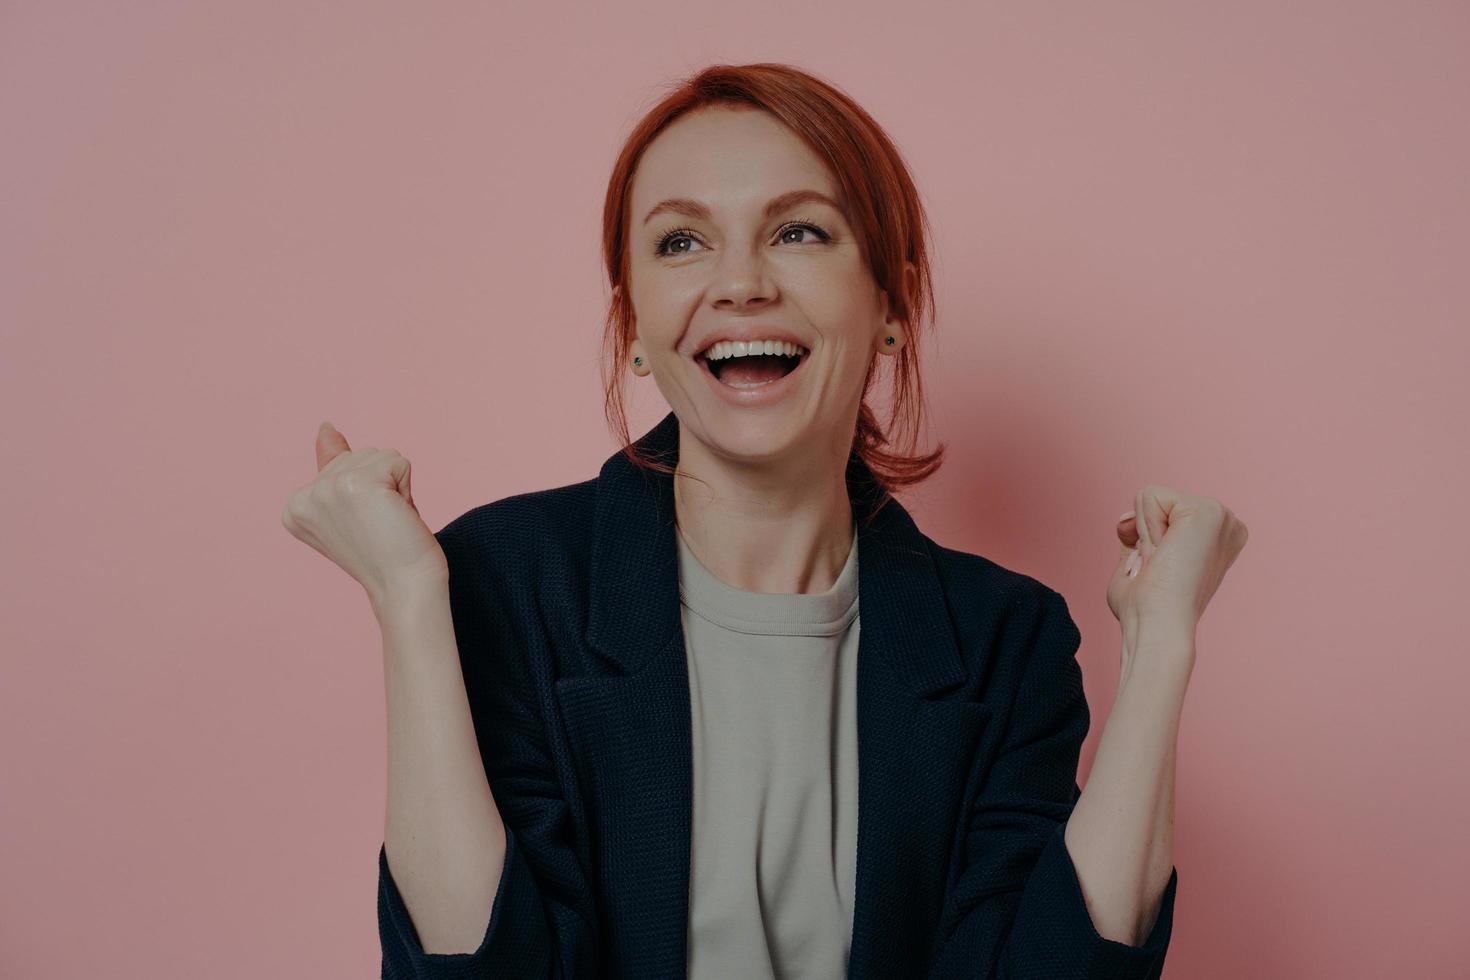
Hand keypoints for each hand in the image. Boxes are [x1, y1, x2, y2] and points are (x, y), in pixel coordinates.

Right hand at [281, 422, 447, 611]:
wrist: (404, 587)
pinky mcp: (357, 483)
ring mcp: (327, 488)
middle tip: (380, 526)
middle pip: (359, 455)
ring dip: (395, 486)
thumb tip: (324, 426)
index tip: (364, 529)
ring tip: (389, 522)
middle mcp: (303, 496)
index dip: (366, 494)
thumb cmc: (385, 552)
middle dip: (381, 485)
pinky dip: (407, 487)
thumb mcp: (353, 507)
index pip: (342, 465)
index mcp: (294, 506)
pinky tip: (398, 516)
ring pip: (379, 455)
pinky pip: (398, 461)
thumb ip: (333, 466)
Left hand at [1107, 485, 1249, 634]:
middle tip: (1158, 569)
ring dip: (1145, 533)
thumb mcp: (1139, 564)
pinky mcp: (1208, 511)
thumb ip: (1136, 536)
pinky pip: (1150, 496)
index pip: (1163, 514)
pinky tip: (1164, 553)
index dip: (1147, 540)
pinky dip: (1146, 527)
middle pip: (1157, 501)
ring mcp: (1221, 516)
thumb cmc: (1146, 609)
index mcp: (1217, 540)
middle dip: (1145, 535)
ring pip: (1152, 497)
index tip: (1159, 570)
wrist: (1157, 624)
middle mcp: (1227, 526)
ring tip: (1162, 563)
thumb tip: (1127, 520)